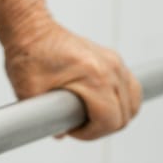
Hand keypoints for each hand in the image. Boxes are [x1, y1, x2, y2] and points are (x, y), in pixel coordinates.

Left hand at [2, 11, 141, 139]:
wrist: (32, 29)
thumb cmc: (30, 54)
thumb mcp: (30, 93)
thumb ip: (43, 118)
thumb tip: (60, 133)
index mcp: (94, 77)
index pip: (110, 120)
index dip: (91, 133)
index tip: (73, 130)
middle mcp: (110, 68)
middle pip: (125, 114)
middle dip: (102, 128)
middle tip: (77, 125)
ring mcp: (115, 62)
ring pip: (133, 102)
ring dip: (114, 115)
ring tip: (89, 117)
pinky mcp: (113, 60)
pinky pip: (129, 88)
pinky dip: (119, 101)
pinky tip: (98, 104)